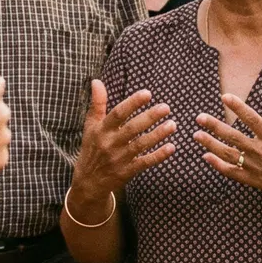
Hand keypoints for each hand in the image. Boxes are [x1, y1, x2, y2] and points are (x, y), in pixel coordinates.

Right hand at [70, 81, 175, 215]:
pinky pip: (144, 163)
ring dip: (157, 135)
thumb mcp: (91, 126)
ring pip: (140, 145)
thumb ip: (97, 103)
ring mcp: (119, 159)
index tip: (147, 93)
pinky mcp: (127, 172)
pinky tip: (171, 147)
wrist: (88, 182)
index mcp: (102, 130)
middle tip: (166, 107)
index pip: (117, 114)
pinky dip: (158, 156)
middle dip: (150, 117)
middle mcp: (110, 143)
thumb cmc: (92, 148)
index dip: (132, 103)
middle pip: (132, 128)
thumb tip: (96, 80)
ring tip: (173, 125)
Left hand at [194, 88, 261, 212]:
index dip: (238, 107)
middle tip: (199, 118)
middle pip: (233, 137)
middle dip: (215, 126)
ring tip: (197, 135)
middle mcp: (261, 152)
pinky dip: (217, 165)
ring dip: (211, 144)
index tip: (224, 97)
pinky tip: (206, 156)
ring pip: (228, 154)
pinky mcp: (252, 180)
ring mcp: (255, 167)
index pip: (252, 119)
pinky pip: (231, 172)